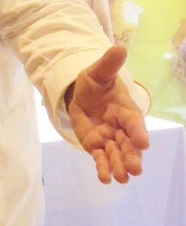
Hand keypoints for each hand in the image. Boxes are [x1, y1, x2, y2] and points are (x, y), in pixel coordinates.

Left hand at [66, 44, 148, 183]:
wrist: (81, 95)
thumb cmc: (94, 83)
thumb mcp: (98, 72)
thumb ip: (108, 64)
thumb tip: (118, 47)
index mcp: (125, 109)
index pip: (133, 122)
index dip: (138, 132)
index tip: (143, 143)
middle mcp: (121, 127)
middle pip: (128, 144)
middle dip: (131, 156)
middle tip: (135, 169)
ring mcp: (109, 139)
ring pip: (116, 154)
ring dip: (119, 166)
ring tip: (122, 178)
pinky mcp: (96, 146)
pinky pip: (101, 159)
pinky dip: (103, 168)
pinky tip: (105, 179)